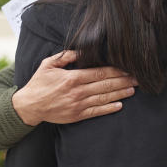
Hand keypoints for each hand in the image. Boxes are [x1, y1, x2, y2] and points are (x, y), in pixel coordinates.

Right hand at [12, 50, 136, 125]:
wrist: (29, 106)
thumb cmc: (39, 83)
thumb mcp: (49, 64)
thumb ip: (66, 56)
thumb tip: (82, 51)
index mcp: (72, 78)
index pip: (99, 73)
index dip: (115, 71)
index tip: (127, 68)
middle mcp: (77, 92)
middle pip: (105, 85)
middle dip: (123, 81)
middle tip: (137, 78)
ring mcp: (78, 105)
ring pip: (104, 98)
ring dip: (120, 94)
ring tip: (132, 90)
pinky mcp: (77, 115)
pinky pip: (96, 111)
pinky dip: (109, 108)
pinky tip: (119, 105)